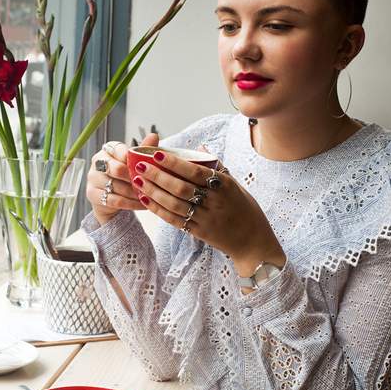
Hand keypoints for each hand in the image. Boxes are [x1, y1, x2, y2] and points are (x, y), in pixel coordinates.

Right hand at [86, 133, 158, 225]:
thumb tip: (154, 135)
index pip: (119, 150)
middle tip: (148, 183)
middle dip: (134, 178)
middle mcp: (97, 162)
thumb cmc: (124, 175)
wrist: (110, 197)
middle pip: (116, 169)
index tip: (144, 167)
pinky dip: (131, 203)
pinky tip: (142, 204)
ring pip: (116, 186)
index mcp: (107, 149)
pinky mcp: (92, 194)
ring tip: (149, 195)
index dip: (132, 159)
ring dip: (134, 192)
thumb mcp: (134, 162)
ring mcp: (92, 178)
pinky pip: (114, 200)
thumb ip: (143, 149)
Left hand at [131, 148, 284, 274]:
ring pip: (174, 204)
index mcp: (225, 186)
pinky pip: (175, 220)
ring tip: (138, 181)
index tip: (157, 154)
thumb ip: (217, 167)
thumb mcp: (235, 185)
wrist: (253, 242)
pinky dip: (159, 209)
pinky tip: (146, 199)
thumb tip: (201, 147)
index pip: (196, 171)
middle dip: (158, 176)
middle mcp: (215, 202)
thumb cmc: (245, 209)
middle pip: (181, 188)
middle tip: (140, 166)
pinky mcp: (199, 232)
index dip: (175, 163)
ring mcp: (206, 218)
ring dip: (154, 192)